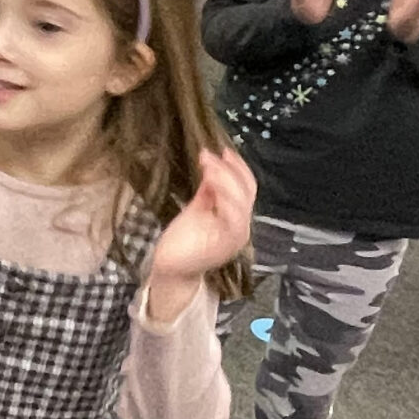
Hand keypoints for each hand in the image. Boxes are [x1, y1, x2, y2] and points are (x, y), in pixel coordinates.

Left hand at [147, 147, 256, 320]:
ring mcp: (235, 238)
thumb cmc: (184, 239)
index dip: (238, 167)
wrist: (171, 267)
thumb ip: (208, 191)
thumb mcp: (197, 208)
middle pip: (247, 191)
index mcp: (237, 216)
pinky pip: (233, 222)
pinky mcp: (224, 247)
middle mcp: (241, 227)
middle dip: (229, 170)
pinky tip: (211, 187)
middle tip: (209, 157)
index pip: (247, 187)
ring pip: (242, 204)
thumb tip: (213, 166)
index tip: (223, 151)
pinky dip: (225, 202)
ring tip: (208, 168)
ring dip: (226, 181)